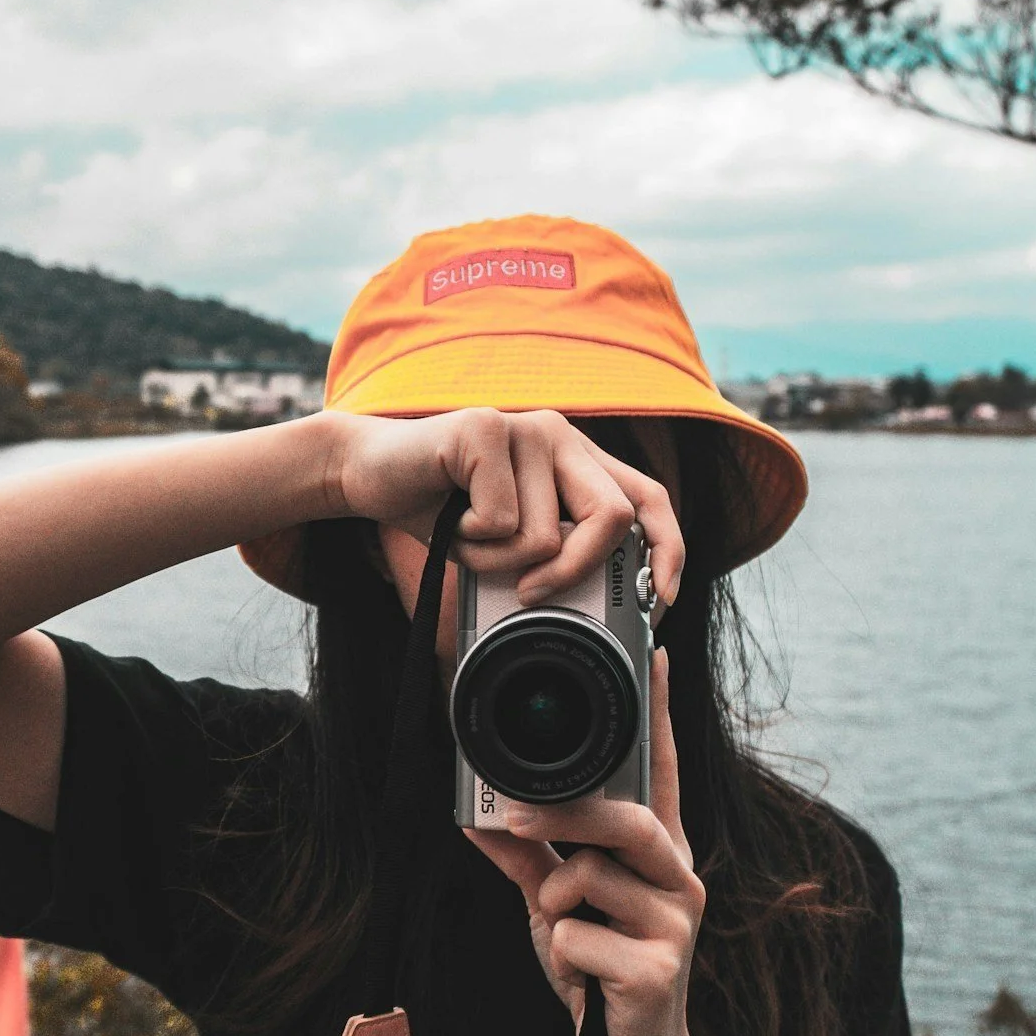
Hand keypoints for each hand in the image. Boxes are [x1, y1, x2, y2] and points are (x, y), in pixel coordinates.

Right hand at [326, 406, 683, 604]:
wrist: (368, 473)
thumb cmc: (443, 511)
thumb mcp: (510, 542)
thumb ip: (555, 555)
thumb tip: (605, 608)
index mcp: (577, 459)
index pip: (649, 499)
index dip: (667, 551)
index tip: (658, 602)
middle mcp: (561, 434)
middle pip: (613, 516)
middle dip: (577, 571)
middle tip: (533, 594)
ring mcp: (525, 426)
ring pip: (546, 532)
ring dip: (500, 562)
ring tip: (467, 540)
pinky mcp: (484, 428)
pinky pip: (500, 519)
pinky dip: (471, 543)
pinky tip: (447, 518)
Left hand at [468, 650, 719, 1035]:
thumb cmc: (599, 971)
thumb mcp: (555, 908)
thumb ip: (527, 861)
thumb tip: (475, 818)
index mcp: (659, 854)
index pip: (662, 774)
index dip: (660, 716)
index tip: (657, 658)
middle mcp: (679, 878)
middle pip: (629, 818)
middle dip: (568, 815)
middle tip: (515, 818)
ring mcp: (676, 924)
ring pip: (594, 877)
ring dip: (556, 904)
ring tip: (564, 933)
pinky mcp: (659, 971)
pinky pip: (577, 936)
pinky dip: (558, 954)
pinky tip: (583, 979)